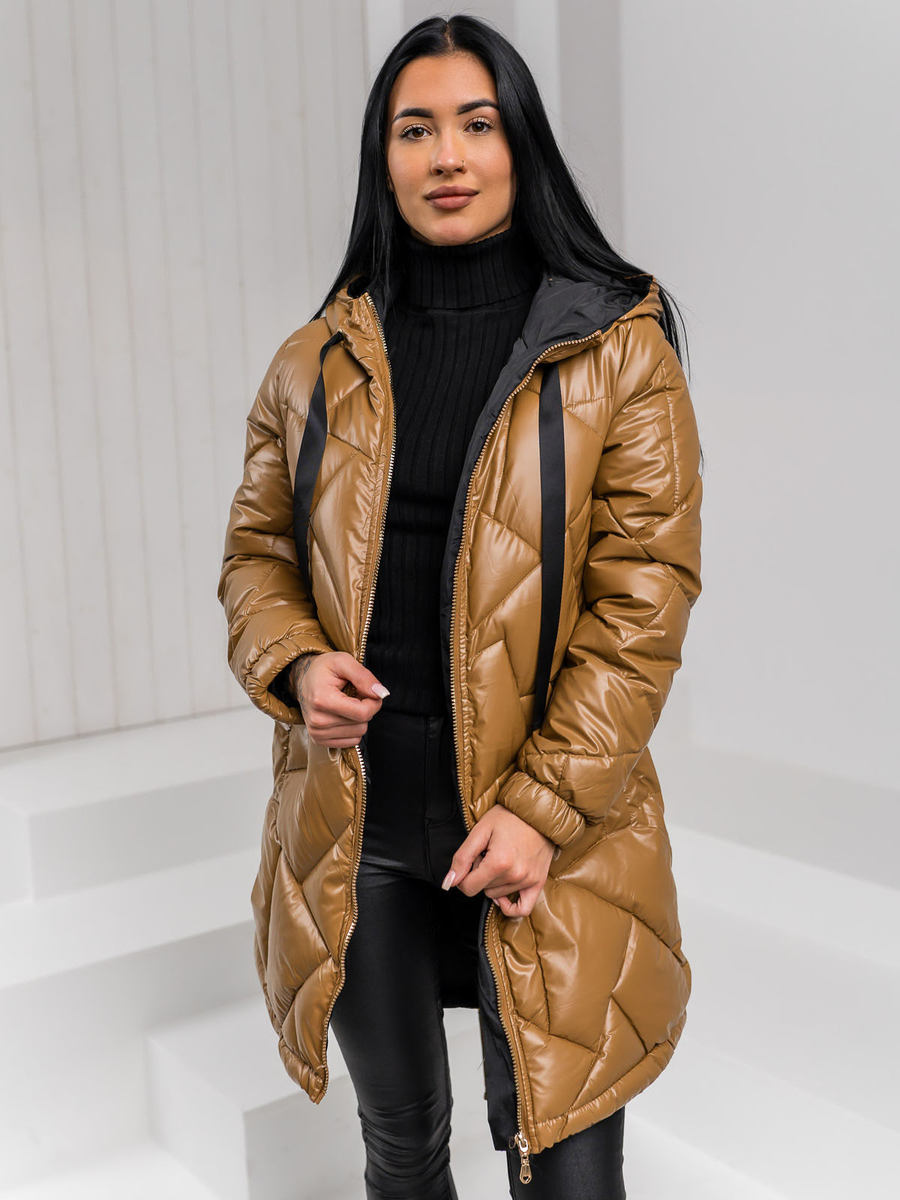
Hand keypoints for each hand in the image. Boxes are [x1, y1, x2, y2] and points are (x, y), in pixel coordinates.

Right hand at [290, 651, 388, 747]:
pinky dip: (352, 728)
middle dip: (365, 708)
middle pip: (362, 724)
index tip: (369, 691)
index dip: (374, 702)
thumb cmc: (323, 669)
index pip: (362, 713)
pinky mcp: (319, 740)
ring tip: (347, 703)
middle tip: (354, 694)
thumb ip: (363, 676)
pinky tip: (343, 715)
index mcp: (322, 700)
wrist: (303, 679)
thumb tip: (381, 693)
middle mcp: (317, 721)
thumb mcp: (343, 661)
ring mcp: (317, 733)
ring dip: (359, 719)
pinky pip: (351, 741)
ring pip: (358, 734)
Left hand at [441, 803, 556, 917]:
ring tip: (502, 859)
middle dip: (481, 874)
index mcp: (498, 862)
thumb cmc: (508, 817)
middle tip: (489, 853)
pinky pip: (523, 909)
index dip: (463, 876)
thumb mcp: (480, 831)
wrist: (538, 811)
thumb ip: (462, 858)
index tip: (470, 861)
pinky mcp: (538, 882)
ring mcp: (528, 880)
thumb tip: (449, 882)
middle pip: (483, 890)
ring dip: (494, 882)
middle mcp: (515, 875)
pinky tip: (503, 896)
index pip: (468, 887)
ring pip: (497, 895)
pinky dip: (510, 907)